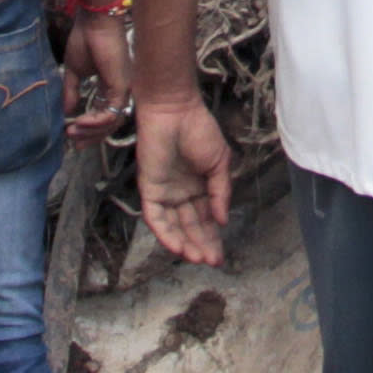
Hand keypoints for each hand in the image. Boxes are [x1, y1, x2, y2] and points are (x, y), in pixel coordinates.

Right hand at [63, 3, 134, 136]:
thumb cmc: (85, 41)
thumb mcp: (74, 72)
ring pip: (111, 122)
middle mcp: (119, 91)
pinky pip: (112, 113)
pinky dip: (97, 121)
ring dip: (91, 131)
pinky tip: (81, 121)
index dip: (89, 129)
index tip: (72, 136)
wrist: (93, 23)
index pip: (104, 117)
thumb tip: (66, 112)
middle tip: (74, 143)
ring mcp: (123, 90)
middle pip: (109, 125)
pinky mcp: (122, 86)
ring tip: (73, 132)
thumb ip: (72, 92)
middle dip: (91, 136)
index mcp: (109, 87)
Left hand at [137, 92, 235, 266]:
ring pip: (173, 226)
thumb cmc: (199, 130)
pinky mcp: (149, 189)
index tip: (220, 256)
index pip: (206, 219)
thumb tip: (223, 221)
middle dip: (201, 245)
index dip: (212, 238)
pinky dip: (165, 233)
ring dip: (184, 244)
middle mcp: (180, 194)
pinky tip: (178, 247)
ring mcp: (164, 192)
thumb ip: (220, 192)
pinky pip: (155, 217)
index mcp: (199, 187)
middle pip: (190, 227)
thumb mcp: (219, 163)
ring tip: (197, 258)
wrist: (176, 110)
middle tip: (212, 262)